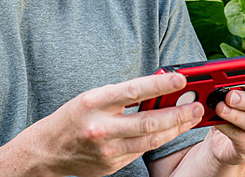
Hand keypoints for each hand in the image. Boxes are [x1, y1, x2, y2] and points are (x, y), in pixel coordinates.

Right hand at [21, 72, 203, 176]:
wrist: (48, 150)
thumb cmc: (75, 116)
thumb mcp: (94, 97)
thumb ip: (124, 93)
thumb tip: (158, 86)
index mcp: (93, 103)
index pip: (133, 91)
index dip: (159, 85)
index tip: (181, 79)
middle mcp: (100, 128)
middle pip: (147, 122)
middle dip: (177, 114)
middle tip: (197, 106)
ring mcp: (106, 150)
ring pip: (150, 140)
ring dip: (175, 129)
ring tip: (192, 118)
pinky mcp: (111, 166)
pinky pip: (140, 151)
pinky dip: (158, 140)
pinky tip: (171, 131)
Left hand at [206, 44, 244, 166]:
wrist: (224, 142)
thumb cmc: (231, 110)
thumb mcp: (232, 93)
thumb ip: (231, 84)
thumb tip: (218, 79)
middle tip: (231, 96)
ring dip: (236, 115)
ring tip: (220, 108)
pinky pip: (241, 138)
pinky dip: (227, 128)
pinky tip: (217, 122)